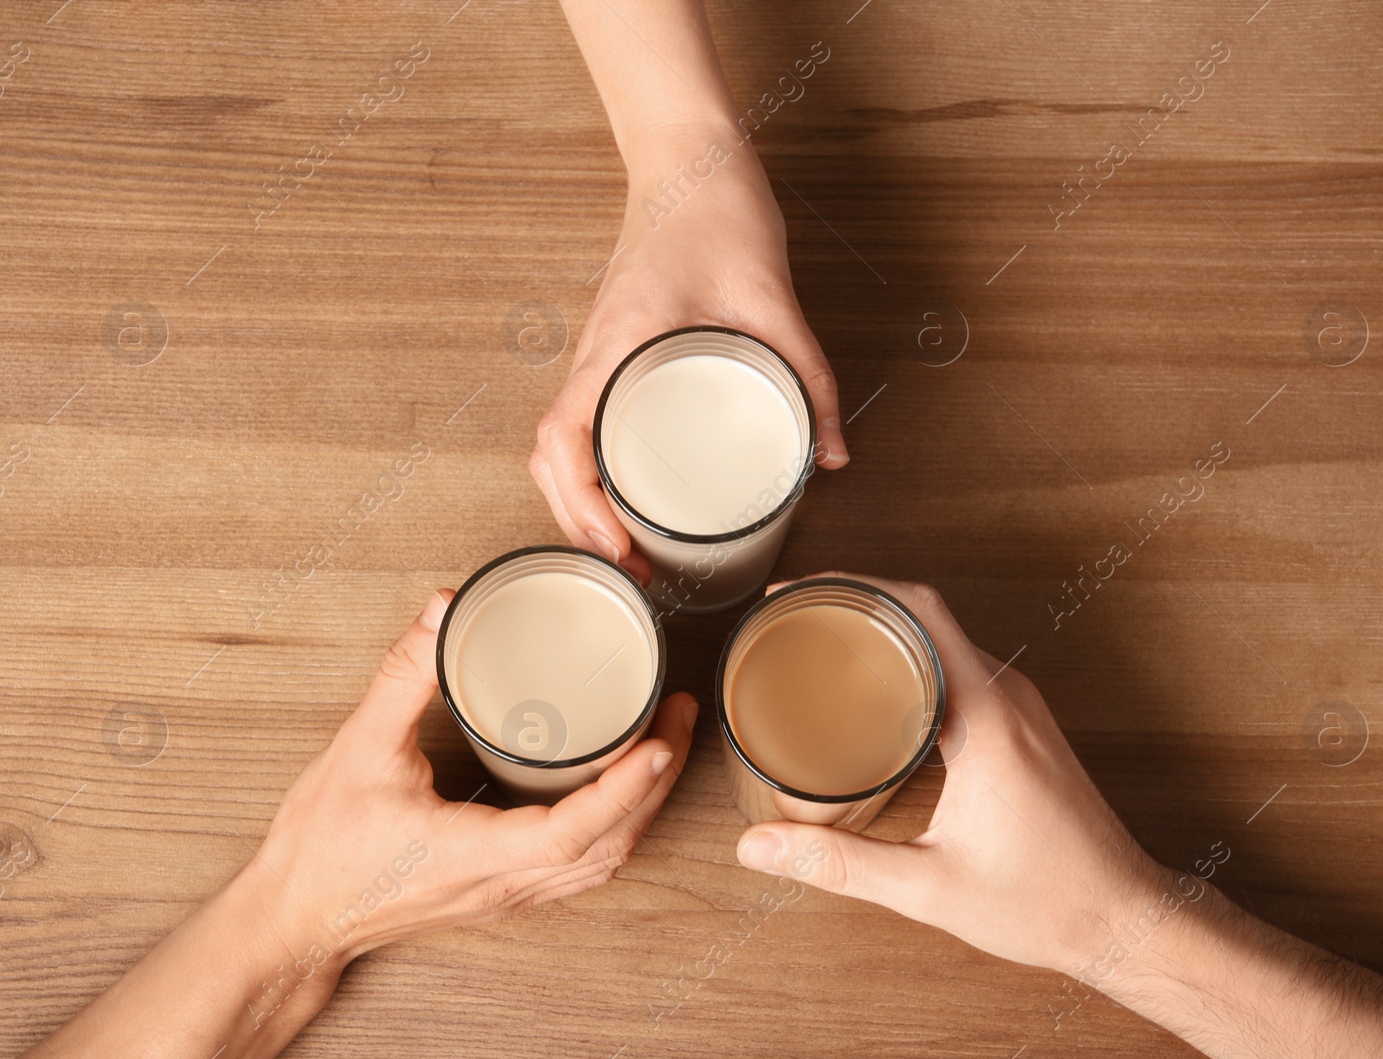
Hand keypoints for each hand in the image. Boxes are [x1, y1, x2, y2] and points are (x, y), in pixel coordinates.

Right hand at [252, 590, 698, 963]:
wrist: (294, 918)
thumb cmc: (321, 849)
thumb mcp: (358, 749)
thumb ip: (404, 676)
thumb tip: (443, 610)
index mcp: (477, 855)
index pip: (574, 832)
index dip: (625, 788)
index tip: (661, 741)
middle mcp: (505, 885)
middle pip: (610, 847)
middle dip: (658, 783)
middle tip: (680, 718)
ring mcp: (508, 897)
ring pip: (601, 863)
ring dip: (643, 808)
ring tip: (664, 746)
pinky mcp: (502, 894)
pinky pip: (579, 869)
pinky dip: (614, 829)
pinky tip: (618, 792)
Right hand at [528, 127, 847, 584]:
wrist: (691, 163)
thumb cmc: (717, 215)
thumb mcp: (773, 301)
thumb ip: (808, 377)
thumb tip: (834, 456)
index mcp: (616, 344)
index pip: (562, 437)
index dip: (578, 502)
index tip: (615, 548)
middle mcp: (593, 356)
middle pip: (548, 459)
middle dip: (576, 524)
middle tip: (630, 572)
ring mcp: (597, 357)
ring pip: (556, 446)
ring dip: (575, 503)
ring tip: (621, 553)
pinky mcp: (613, 356)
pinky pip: (578, 425)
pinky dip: (584, 472)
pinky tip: (621, 499)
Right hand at [734, 573, 1167, 974]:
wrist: (1122, 918)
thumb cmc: (1045, 903)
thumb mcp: (929, 887)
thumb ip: (839, 864)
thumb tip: (758, 848)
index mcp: (987, 716)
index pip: (919, 611)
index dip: (853, 586)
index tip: (797, 592)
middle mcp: (1008, 696)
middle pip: (924, 612)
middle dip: (853, 601)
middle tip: (789, 617)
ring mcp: (1020, 706)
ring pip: (943, 637)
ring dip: (883, 628)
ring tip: (819, 642)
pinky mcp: (1022, 724)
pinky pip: (959, 665)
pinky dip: (910, 658)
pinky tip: (874, 686)